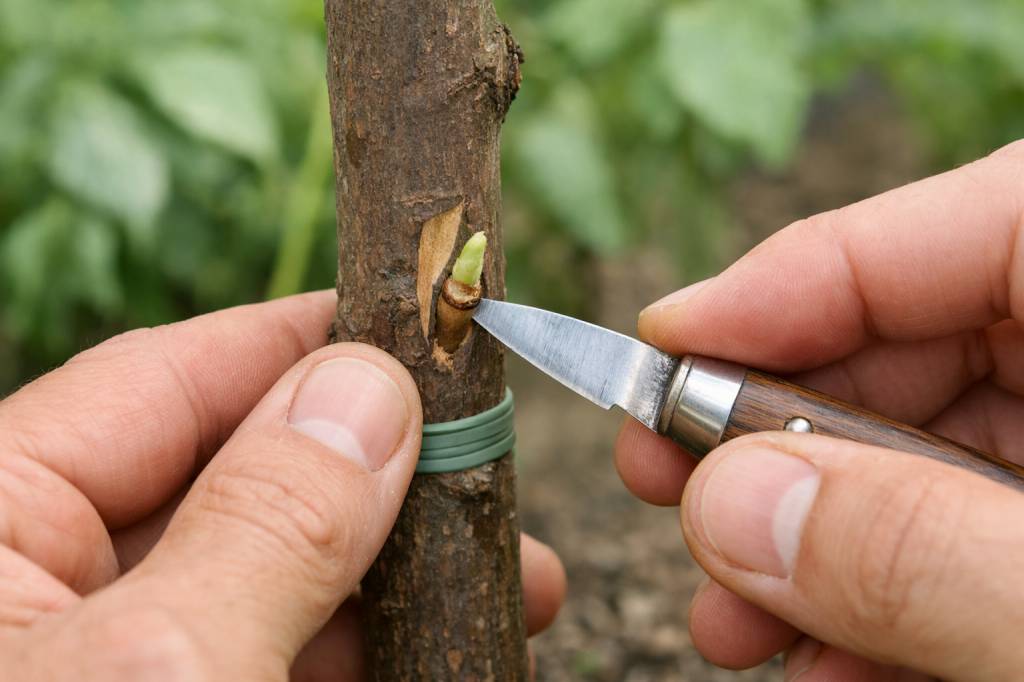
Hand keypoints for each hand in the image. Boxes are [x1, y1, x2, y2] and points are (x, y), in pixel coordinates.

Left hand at [0, 291, 564, 679]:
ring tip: (512, 578)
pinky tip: (439, 642)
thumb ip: (265, 526)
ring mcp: (104, 656)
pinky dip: (363, 650)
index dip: (304, 344)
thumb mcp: (160, 671)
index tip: (420, 328)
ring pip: (269, 580)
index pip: (167, 378)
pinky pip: (268, 654)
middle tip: (492, 475)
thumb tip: (368, 387)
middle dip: (382, 478)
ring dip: (396, 577)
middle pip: (238, 480)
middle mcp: (40, 582)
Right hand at [616, 140, 1023, 680]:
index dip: (796, 277)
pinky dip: (871, 601)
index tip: (663, 345)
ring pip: (916, 460)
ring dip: (801, 541)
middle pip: (915, 348)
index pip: (974, 223)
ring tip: (726, 621)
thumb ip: (921, 552)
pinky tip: (814, 659)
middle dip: (771, 433)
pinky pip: (953, 545)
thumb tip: (729, 509)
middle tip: (665, 488)